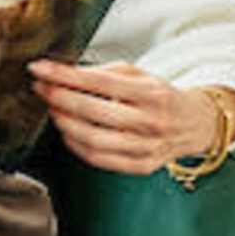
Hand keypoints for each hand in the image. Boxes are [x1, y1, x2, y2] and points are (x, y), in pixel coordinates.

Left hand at [27, 60, 230, 173]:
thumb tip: (64, 74)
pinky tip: (68, 131)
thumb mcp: (139, 75)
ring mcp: (147, 147)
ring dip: (64, 123)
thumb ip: (104, 73)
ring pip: (93, 139)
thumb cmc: (159, 96)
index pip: (100, 82)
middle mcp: (151, 122)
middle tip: (41, 89)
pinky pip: (99, 159)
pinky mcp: (142, 166)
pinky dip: (76, 145)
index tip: (40, 69)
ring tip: (53, 109)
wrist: (194, 124)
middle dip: (60, 99)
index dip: (65, 76)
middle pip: (93, 112)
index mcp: (152, 94)